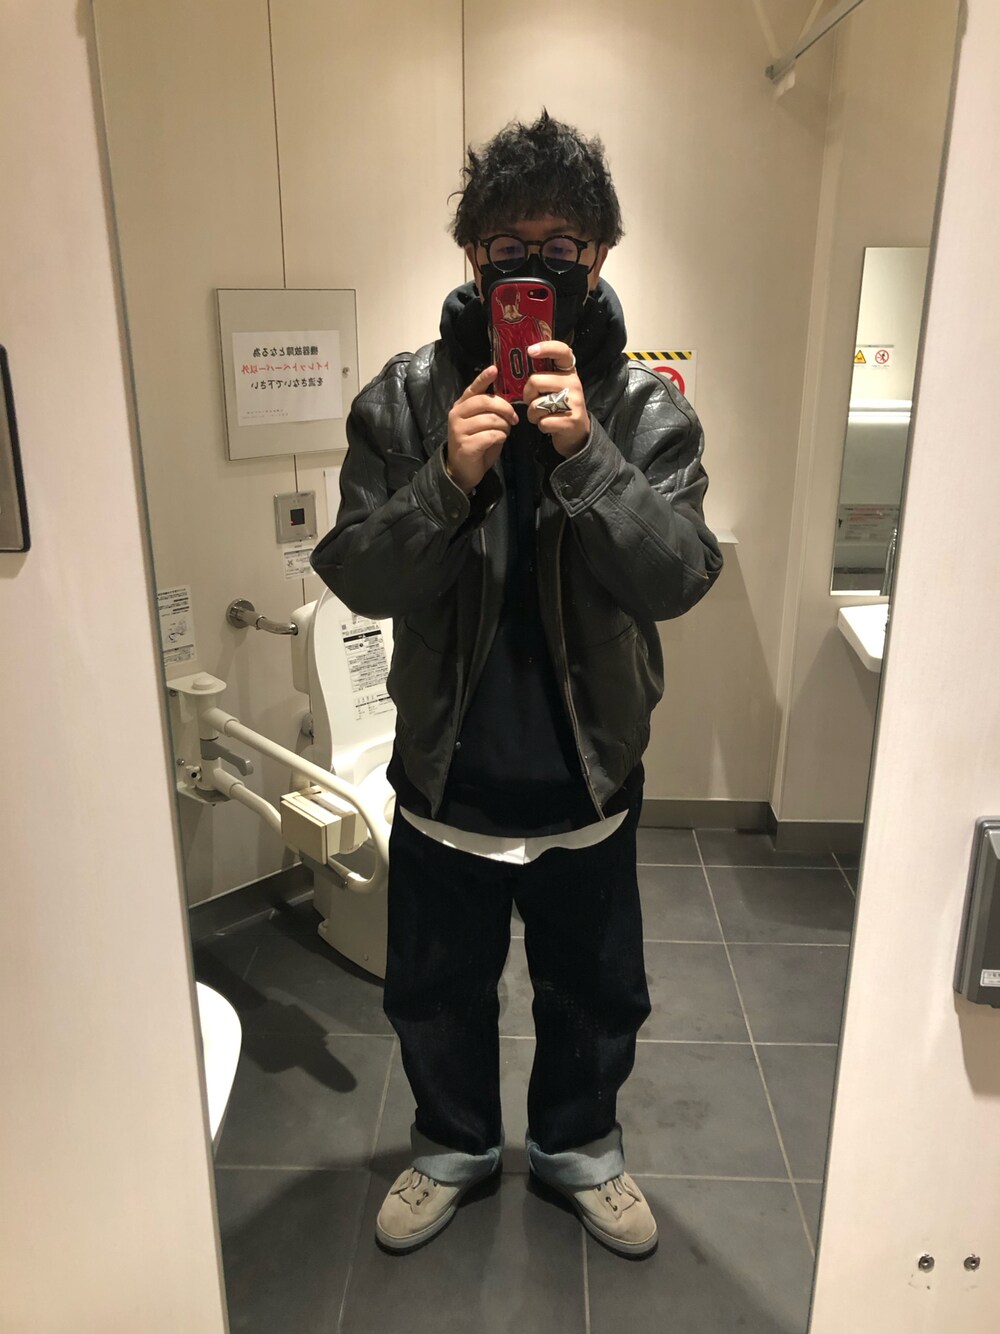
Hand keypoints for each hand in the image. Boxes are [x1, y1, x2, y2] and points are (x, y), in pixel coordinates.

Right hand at [446, 365, 517, 493]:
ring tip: (504, 433)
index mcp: (461, 406)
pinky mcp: (465, 444)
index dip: (484, 378)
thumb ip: (489, 410)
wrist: (462, 470)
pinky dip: (500, 438)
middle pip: (486, 402)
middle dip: (505, 409)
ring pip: (491, 419)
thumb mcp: (482, 423)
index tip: (495, 369)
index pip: (473, 388)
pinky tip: (498, 441)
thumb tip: (507, 401)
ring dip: (504, 427)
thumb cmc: (476, 444)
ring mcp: (459, 429)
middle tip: (514, 418)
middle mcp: (457, 414)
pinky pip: (491, 435)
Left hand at [524, 340, 588, 455]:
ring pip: (536, 404)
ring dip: (532, 413)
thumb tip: (519, 364)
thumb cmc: (560, 406)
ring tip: (541, 415)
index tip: (530, 351)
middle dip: (527, 394)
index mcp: (569, 372)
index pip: (562, 351)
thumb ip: (544, 374)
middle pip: (536, 381)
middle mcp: (574, 384)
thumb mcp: (557, 386)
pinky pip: (542, 422)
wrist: (577, 433)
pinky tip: (548, 424)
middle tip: (532, 400)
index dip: (546, 347)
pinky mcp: (571, 421)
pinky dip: (540, 425)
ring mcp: (574, 403)